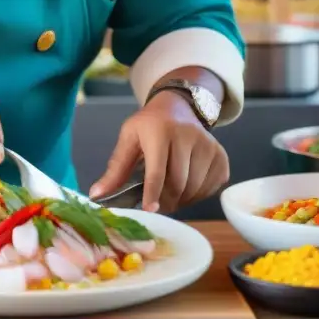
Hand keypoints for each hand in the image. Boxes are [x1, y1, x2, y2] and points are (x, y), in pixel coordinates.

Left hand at [90, 91, 229, 212]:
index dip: (152, 193)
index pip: (157, 170)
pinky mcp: (221, 156)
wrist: (178, 107)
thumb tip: (96, 194)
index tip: (149, 210)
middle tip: (156, 204)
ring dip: (181, 200)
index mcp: (160, 131)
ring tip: (168, 195)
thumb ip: (115, 168)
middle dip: (166, 200)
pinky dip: (197, 195)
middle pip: (178, 183)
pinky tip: (186, 187)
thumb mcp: (128, 138)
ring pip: (195, 188)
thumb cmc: (148, 125)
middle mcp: (188, 136)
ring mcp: (209, 145)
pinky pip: (211, 187)